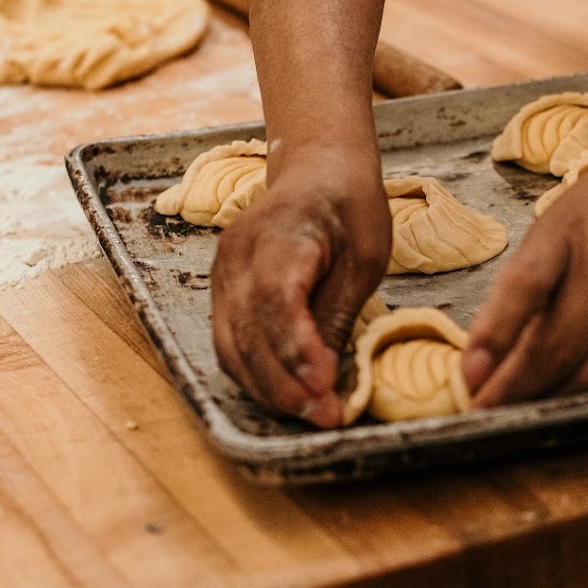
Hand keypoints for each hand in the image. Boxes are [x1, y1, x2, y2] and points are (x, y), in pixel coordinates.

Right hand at [211, 155, 391, 427]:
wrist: (317, 170)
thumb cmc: (348, 207)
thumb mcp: (364, 258)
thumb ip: (337, 314)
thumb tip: (325, 378)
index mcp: (279, 235)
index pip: (275, 301)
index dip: (296, 350)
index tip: (325, 387)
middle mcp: (238, 257)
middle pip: (248, 333)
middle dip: (285, 384)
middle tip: (324, 417)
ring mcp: (223, 275)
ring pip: (232, 347)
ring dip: (268, 389)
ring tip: (310, 414)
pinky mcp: (223, 293)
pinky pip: (230, 343)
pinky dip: (255, 376)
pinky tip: (287, 395)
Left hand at [461, 152, 587, 405]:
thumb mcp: (547, 232)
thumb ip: (516, 290)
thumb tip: (482, 358)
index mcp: (568, 233)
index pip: (527, 287)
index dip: (495, 335)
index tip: (469, 376)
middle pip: (560, 344)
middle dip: (515, 388)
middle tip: (484, 412)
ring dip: (549, 402)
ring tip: (515, 414)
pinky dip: (583, 393)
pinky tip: (557, 398)